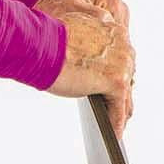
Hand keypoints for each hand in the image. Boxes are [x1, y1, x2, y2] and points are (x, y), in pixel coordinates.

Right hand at [36, 0, 135, 130]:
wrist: (37, 43)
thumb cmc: (44, 35)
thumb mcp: (70, 28)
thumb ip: (84, 36)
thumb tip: (83, 53)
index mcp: (110, 27)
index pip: (117, 54)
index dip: (112, 71)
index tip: (107, 83)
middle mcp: (121, 43)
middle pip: (126, 73)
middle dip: (118, 91)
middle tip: (113, 108)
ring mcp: (121, 63)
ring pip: (125, 93)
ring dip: (119, 111)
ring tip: (115, 126)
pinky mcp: (116, 81)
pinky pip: (119, 109)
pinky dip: (116, 124)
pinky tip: (113, 135)